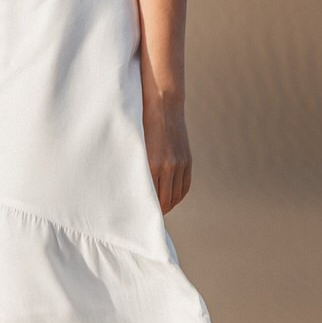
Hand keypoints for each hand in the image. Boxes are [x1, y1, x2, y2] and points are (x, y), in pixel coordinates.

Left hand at [142, 82, 192, 214]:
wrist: (163, 104)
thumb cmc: (142, 123)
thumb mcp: (136, 145)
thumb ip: (137, 166)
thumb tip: (134, 186)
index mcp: (151, 164)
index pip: (150, 197)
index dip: (146, 210)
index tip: (139, 216)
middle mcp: (167, 166)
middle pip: (164, 201)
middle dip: (157, 211)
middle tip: (148, 218)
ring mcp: (179, 164)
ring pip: (176, 196)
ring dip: (168, 205)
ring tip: (159, 210)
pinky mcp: (187, 160)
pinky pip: (185, 186)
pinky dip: (179, 196)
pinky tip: (172, 199)